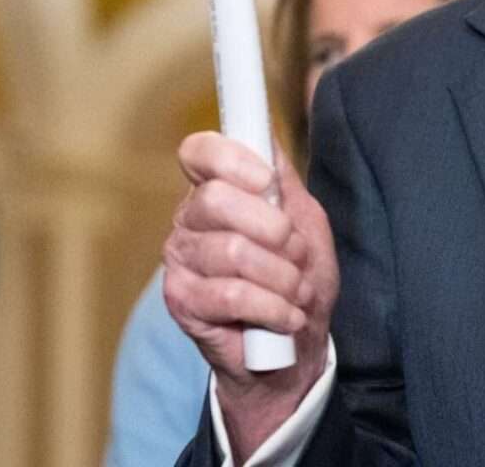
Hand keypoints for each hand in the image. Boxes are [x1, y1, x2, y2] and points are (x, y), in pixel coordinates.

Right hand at [163, 131, 339, 458]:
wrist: (295, 345)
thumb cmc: (299, 277)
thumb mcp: (304, 220)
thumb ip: (284, 182)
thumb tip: (265, 138)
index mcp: (217, 190)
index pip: (200, 152)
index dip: (232, 160)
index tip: (267, 182)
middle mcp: (190, 219)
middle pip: (216, 200)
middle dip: (275, 230)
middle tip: (296, 254)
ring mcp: (180, 260)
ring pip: (232, 252)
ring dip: (282, 276)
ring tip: (296, 291)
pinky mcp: (181, 301)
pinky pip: (232, 294)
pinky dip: (273, 307)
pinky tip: (285, 316)